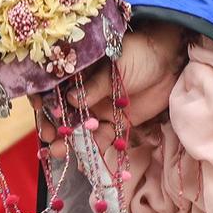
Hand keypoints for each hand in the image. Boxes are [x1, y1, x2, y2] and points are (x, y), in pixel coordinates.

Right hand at [39, 21, 186, 160]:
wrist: (170, 62)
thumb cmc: (139, 53)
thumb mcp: (114, 65)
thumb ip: (94, 85)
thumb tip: (70, 100)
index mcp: (81, 73)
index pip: (55, 88)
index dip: (45, 101)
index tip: (42, 112)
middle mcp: (86, 93)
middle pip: (64, 112)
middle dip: (55, 127)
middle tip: (50, 140)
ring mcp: (101, 108)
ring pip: (80, 128)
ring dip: (71, 141)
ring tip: (61, 153)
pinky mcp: (117, 121)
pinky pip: (103, 136)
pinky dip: (95, 147)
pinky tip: (86, 158)